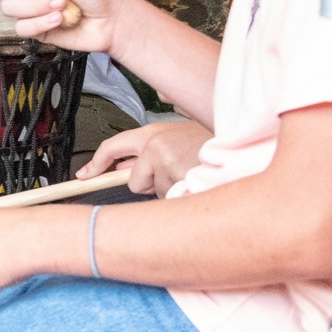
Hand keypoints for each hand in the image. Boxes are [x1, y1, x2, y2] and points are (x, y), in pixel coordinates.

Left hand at [83, 117, 206, 198]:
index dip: (96, 163)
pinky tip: (201, 181)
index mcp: (155, 132)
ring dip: (174, 189)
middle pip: (133, 181)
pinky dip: (186, 195)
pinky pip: (173, 199)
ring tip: (196, 173)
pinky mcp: (176, 177)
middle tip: (171, 179)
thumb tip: (126, 169)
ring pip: (157, 193)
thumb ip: (154, 151)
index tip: (84, 176)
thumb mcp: (182, 138)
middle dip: (148, 186)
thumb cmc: (216, 144)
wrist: (246, 143)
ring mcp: (165, 161)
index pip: (112, 146)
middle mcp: (155, 144)